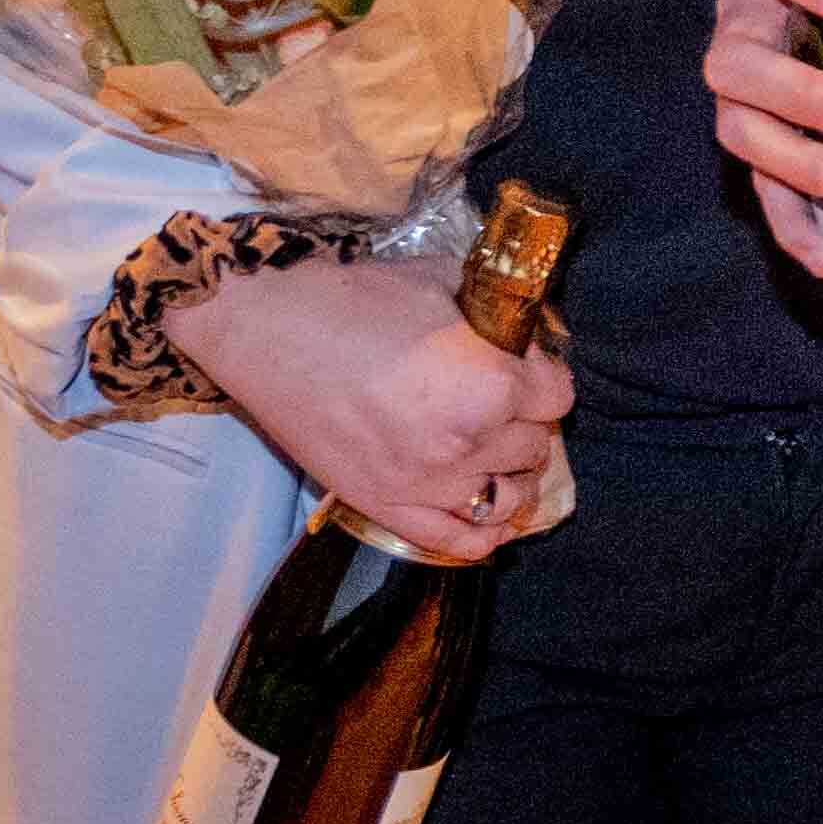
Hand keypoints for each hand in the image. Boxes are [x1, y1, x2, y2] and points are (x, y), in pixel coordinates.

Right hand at [177, 247, 577, 563]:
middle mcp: (465, 441)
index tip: (524, 367)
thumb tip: (529, 332)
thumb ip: (498, 315)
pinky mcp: (384, 507)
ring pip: (507, 497)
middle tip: (502, 403)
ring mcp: (424, 483)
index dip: (543, 376)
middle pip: (536, 446)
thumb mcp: (444, 282)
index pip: (557, 396)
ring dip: (511, 475)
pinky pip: (456, 540)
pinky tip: (489, 518)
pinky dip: (482, 535)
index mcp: (489, 384)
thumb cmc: (352, 299)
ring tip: (497, 455)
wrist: (265, 328)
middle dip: (525, 420)